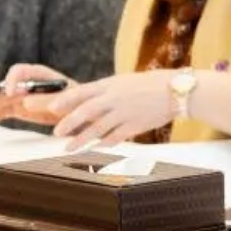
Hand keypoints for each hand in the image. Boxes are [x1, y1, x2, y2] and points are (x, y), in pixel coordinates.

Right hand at [0, 63, 75, 124]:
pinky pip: (3, 109)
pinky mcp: (19, 108)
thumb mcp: (67, 99)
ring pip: (2, 98)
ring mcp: (23, 96)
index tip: (10, 92)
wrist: (80, 112)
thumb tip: (25, 100)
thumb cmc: (78, 101)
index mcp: (41, 75)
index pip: (21, 71)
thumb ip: (47, 98)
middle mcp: (28, 84)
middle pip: (7, 86)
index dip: (12, 79)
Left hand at [48, 71, 173, 146]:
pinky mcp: (135, 126)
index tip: (51, 108)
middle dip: (68, 123)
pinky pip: (114, 137)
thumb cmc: (152, 84)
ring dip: (81, 140)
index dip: (65, 100)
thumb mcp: (126, 81)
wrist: (178, 91)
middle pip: (86, 112)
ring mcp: (125, 113)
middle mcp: (116, 98)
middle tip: (56, 132)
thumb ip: (107, 91)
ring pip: (97, 129)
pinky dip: (104, 143)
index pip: (83, 91)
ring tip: (68, 148)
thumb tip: (86, 102)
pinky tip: (97, 147)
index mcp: (112, 84)